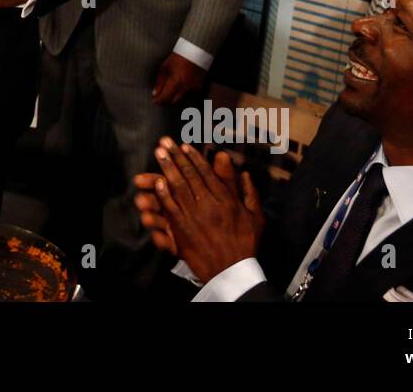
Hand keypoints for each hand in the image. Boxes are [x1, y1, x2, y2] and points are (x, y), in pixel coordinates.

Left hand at [146, 138, 264, 283]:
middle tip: (164, 141)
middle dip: (176, 156)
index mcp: (226, 200)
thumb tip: (244, 172)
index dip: (195, 158)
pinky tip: (157, 181)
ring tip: (158, 153)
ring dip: (167, 168)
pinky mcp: (183, 231)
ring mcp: (195, 218)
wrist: (233, 271)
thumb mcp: (254, 216)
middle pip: (190, 175)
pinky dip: (164, 194)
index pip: (207, 173)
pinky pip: (172, 208)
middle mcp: (209, 205)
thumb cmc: (246, 243)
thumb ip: (248, 192)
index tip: (184, 145)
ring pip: (178, 188)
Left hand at [152, 52, 205, 105]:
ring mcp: (193, 89)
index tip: (155, 100)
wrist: (195, 52)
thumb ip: (159, 82)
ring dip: (174, 97)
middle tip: (160, 96)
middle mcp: (186, 88)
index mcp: (176, 82)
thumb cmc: (178, 58)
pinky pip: (188, 95)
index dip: (158, 101)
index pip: (165, 98)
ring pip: (181, 99)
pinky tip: (180, 86)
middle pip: (173, 102)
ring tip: (170, 89)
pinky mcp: (199, 88)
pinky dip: (182, 93)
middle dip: (166, 100)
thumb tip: (155, 94)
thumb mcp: (165, 68)